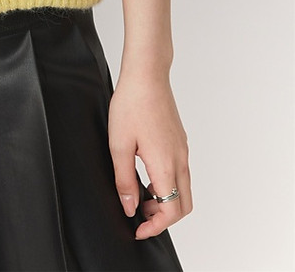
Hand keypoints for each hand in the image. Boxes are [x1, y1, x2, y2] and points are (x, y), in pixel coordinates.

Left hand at [107, 71, 191, 239]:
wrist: (147, 75)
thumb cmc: (131, 105)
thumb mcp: (119, 145)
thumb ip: (124, 181)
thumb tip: (130, 208)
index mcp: (165, 165)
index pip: (171, 211)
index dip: (155, 227)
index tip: (137, 229)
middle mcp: (180, 160)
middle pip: (184, 205)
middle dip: (163, 217)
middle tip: (139, 213)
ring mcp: (182, 150)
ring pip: (184, 189)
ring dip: (165, 200)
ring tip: (138, 192)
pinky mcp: (180, 141)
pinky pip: (181, 173)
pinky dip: (167, 184)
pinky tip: (145, 172)